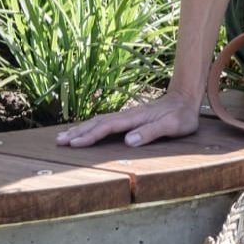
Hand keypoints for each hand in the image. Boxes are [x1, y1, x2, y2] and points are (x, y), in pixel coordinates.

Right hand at [54, 94, 199, 148]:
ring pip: (98, 121)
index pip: (107, 127)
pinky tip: (83, 131)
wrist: (185, 99)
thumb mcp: (173, 126)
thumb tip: (129, 141)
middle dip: (77, 132)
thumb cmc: (181, 115)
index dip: (91, 136)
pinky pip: (104, 122)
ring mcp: (126, 116)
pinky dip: (90, 126)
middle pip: (97, 123)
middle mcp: (127, 115)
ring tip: (62, 137)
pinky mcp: (128, 118)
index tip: (75, 144)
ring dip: (80, 129)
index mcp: (134, 118)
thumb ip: (152, 132)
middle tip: (58, 142)